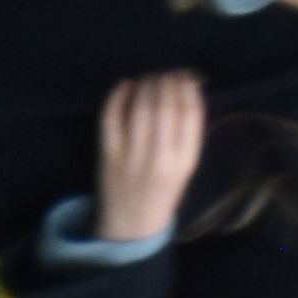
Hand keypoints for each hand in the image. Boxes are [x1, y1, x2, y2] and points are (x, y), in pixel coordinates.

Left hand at [92, 75, 205, 242]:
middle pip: (165, 109)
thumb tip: (187, 86)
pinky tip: (125, 85)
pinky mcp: (107, 158)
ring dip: (145, 86)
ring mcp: (131, 158)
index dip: (188, 88)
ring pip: (139, 111)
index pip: (190, 114)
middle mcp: (160, 158)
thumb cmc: (164, 190)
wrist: (130, 225)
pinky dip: (116, 98)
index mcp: (185, 160)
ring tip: (148, 77)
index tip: (185, 75)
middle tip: (165, 72)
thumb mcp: (187, 165)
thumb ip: (187, 132)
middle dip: (166, 82)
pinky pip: (111, 120)